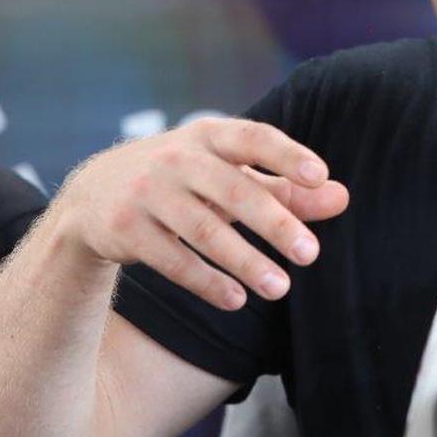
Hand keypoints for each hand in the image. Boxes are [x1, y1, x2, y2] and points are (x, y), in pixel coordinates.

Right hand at [55, 116, 348, 309]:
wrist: (95, 194)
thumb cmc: (186, 179)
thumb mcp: (230, 173)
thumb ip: (285, 186)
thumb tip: (341, 197)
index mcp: (210, 136)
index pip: (254, 138)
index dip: (286, 155)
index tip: (320, 176)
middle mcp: (178, 159)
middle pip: (234, 192)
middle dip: (275, 223)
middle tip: (311, 254)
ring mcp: (148, 193)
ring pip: (203, 231)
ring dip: (244, 262)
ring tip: (280, 288)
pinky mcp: (126, 230)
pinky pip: (172, 259)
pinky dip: (206, 281)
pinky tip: (237, 300)